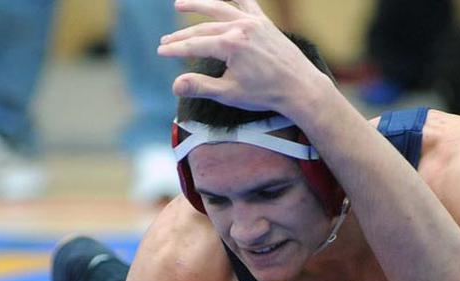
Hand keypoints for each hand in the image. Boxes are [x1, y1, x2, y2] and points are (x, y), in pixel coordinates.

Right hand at [158, 0, 328, 114]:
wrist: (299, 88)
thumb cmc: (266, 94)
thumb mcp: (229, 94)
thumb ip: (200, 86)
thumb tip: (174, 85)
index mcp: (230, 46)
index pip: (194, 45)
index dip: (175, 49)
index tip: (160, 52)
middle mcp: (240, 28)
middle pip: (202, 28)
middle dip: (182, 35)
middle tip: (165, 41)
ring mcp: (253, 22)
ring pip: (219, 9)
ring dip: (198, 5)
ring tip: (179, 4)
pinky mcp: (264, 22)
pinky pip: (246, 2)